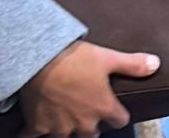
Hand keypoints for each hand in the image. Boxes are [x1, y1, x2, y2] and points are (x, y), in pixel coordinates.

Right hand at [20, 40, 159, 137]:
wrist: (37, 58)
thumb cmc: (72, 57)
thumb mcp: (105, 57)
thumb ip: (131, 64)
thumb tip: (155, 64)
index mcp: (103, 107)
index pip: (119, 119)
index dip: (115, 112)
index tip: (111, 106)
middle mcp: (84, 123)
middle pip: (92, 133)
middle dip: (88, 123)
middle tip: (82, 109)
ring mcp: (60, 126)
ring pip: (65, 136)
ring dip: (64, 128)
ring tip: (60, 117)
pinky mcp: (39, 125)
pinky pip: (33, 136)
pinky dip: (32, 133)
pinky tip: (31, 129)